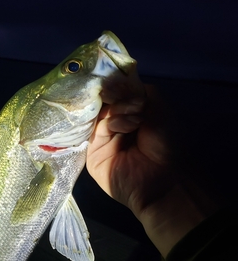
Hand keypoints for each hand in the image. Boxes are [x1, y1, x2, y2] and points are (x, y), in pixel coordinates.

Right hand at [87, 83, 173, 216]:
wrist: (166, 178)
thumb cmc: (167, 143)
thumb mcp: (159, 107)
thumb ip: (139, 90)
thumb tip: (114, 82)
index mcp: (130, 116)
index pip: (116, 94)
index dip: (118, 85)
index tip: (123, 81)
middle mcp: (115, 127)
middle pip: (106, 102)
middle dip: (119, 97)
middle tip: (135, 102)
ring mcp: (103, 141)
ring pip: (101, 114)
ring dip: (121, 109)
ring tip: (138, 118)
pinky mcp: (94, 154)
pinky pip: (98, 130)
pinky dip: (115, 122)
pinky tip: (130, 126)